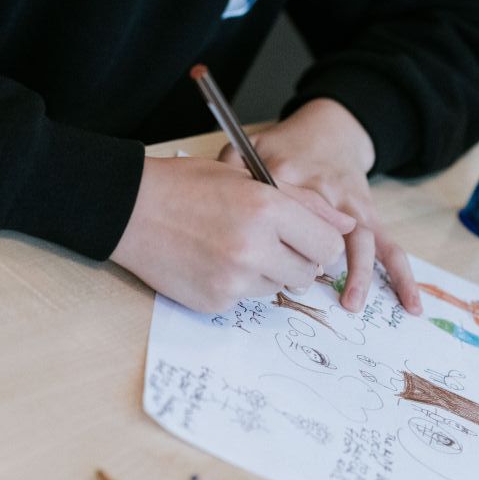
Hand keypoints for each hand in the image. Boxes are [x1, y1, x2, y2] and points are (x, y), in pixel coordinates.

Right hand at [110, 154, 353, 311]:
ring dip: (268, 271)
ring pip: (279, 287)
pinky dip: (238, 283)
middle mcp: (254, 247)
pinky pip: (247, 298)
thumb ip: (305, 202)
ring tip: (236, 244)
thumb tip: (347, 224)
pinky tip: (214, 259)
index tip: (308, 236)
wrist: (131, 209)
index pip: (329, 245)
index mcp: (268, 208)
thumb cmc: (191, 186)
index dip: (321, 241)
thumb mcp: (251, 177)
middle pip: (308, 272)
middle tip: (271, 240)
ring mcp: (233, 279)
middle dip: (298, 258)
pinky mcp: (215, 302)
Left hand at [223, 100, 421, 316]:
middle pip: (320, 229)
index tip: (256, 259)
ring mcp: (351, 204)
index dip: (268, 237)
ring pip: (361, 239)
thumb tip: (214, 192)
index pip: (279, 210)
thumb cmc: (285, 145)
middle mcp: (326, 191)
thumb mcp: (250, 145)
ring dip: (359, 272)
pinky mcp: (368, 214)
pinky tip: (410, 303)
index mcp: (291, 175)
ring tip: (352, 304)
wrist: (330, 130)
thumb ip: (229, 166)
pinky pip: (390, 246)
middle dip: (309, 259)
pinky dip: (403, 276)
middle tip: (295, 286)